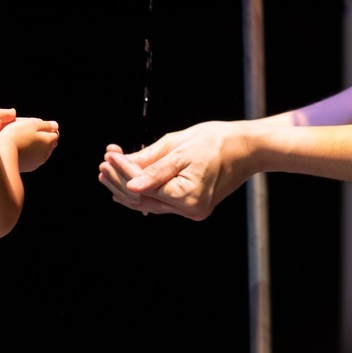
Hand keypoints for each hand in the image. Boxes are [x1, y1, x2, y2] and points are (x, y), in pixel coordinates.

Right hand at [0, 116, 60, 171]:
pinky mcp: (30, 167)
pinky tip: (22, 150)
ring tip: (24, 142)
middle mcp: (46, 153)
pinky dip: (31, 154)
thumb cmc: (16, 135)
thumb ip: (46, 125)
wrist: (2, 153)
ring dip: (37, 147)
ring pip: (42, 152)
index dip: (47, 129)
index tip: (36, 127)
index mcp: (48, 141)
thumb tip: (56, 126)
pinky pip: (34, 159)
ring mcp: (38, 162)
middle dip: (44, 138)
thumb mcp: (32, 124)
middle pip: (50, 144)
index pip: (55, 134)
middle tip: (29, 134)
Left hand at [97, 122, 248, 220]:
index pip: (143, 185)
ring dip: (127, 188)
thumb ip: (152, 166)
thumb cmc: (217, 142)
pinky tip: (127, 188)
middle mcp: (190, 209)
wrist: (247, 148)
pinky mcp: (193, 206)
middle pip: (143, 199)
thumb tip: (128, 183)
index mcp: (188, 196)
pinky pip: (162, 203)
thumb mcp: (180, 147)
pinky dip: (144, 193)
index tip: (109, 154)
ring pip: (150, 203)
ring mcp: (192, 210)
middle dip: (120, 181)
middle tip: (104, 164)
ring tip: (108, 173)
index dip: (123, 170)